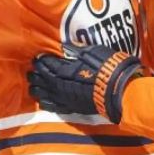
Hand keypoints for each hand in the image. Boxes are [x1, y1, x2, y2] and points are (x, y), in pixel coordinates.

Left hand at [28, 45, 142, 122]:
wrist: (120, 90)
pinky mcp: (70, 108)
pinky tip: (42, 99)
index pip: (44, 64)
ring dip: (36, 87)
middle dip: (34, 73)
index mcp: (63, 70)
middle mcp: (59, 85)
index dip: (40, 60)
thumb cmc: (108, 67)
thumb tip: (64, 46)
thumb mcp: (93, 51)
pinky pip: (51, 106)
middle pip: (39, 79)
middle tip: (33, 69)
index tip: (38, 56)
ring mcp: (64, 98)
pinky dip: (44, 101)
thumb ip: (76, 50)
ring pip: (41, 94)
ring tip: (35, 84)